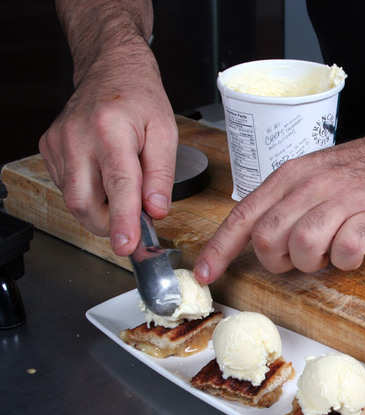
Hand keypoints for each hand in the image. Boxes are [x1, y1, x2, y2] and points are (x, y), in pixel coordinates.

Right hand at [39, 42, 177, 255]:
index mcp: (110, 130)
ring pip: (73, 199)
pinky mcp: (48, 148)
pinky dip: (88, 192)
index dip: (122, 220)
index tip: (126, 245)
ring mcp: (58, 143)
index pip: (118, 186)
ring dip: (100, 207)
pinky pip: (66, 186)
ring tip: (121, 188)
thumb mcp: (166, 132)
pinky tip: (102, 174)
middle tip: (132, 221)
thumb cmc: (141, 98)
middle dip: (108, 224)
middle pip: (84, 203)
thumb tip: (156, 210)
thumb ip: (161, 174)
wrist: (110, 69)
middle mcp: (77, 137)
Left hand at [194, 123, 364, 282]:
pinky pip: (345, 251)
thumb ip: (280, 204)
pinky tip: (353, 250)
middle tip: (298, 258)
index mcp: (287, 177)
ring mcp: (340, 200)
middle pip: (268, 238)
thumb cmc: (353, 173)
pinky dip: (345, 261)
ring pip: (303, 246)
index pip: (243, 216)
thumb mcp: (308, 176)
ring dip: (312, 262)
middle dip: (276, 261)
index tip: (205, 274)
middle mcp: (309, 186)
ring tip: (328, 252)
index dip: (220, 248)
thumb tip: (256, 239)